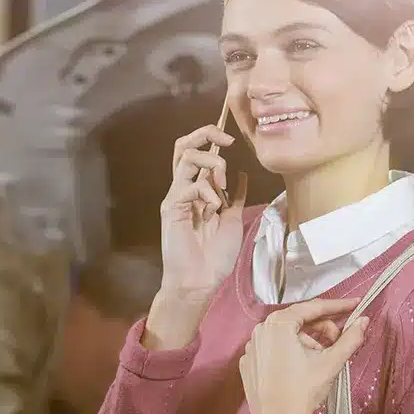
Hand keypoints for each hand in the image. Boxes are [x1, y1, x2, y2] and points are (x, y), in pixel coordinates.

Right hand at [160, 124, 248, 301]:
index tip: (232, 141)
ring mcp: (176, 196)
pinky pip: (189, 185)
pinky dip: (208, 192)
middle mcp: (185, 189)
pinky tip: (215, 209)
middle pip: (184, 146)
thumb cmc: (215, 256)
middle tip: (227, 141)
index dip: (211, 139)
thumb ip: (236, 198)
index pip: (198, 153)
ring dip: (211, 163)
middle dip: (205, 133)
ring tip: (223, 185)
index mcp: (199, 191)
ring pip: (186, 157)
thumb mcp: (233, 220)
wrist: (201, 281)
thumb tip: (243, 174)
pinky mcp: (170, 207)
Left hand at [239, 297, 368, 413]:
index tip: (355, 306)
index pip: (313, 308)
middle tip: (340, 341)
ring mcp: (252, 348)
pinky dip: (289, 354)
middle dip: (322, 329)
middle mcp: (260, 330)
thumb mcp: (331, 362)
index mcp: (278, 324)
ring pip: (286, 337)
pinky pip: (273, 351)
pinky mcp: (249, 365)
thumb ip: (350, 338)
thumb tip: (364, 321)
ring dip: (307, 343)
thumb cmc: (303, 390)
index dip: (338, 306)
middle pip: (299, 322)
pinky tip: (301, 370)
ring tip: (320, 361)